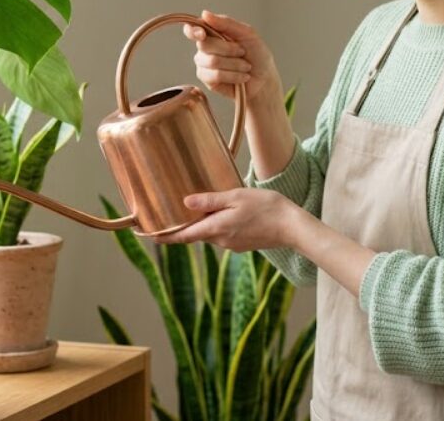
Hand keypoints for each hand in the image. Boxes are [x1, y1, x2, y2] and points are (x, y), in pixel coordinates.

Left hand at [154, 188, 303, 252]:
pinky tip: (223, 213)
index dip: (166, 236)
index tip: (151, 236)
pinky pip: (224, 234)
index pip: (185, 236)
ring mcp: (233, 244)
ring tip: (197, 210)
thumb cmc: (266, 208)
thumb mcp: (236, 197)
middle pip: (197, 233)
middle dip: (185, 226)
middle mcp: (221, 240)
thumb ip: (210, 201)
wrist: (293, 227)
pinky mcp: (243, 243)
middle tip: (171, 215)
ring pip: (211, 233)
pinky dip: (217, 225)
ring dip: (203, 224)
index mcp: (216, 229)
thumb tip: (185, 202)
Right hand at [183, 10, 279, 103]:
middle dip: (229, 49)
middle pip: (204, 45)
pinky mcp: (208, 81)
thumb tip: (205, 14)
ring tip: (245, 67)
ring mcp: (204, 65)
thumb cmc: (257, 54)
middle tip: (243, 52)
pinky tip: (242, 76)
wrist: (265, 78)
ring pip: (212, 61)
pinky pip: (215, 76)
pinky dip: (233, 75)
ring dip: (235, 64)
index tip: (201, 34)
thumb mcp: (247, 33)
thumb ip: (226, 23)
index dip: (192, 31)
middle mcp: (205, 49)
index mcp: (212, 34)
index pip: (192, 30)